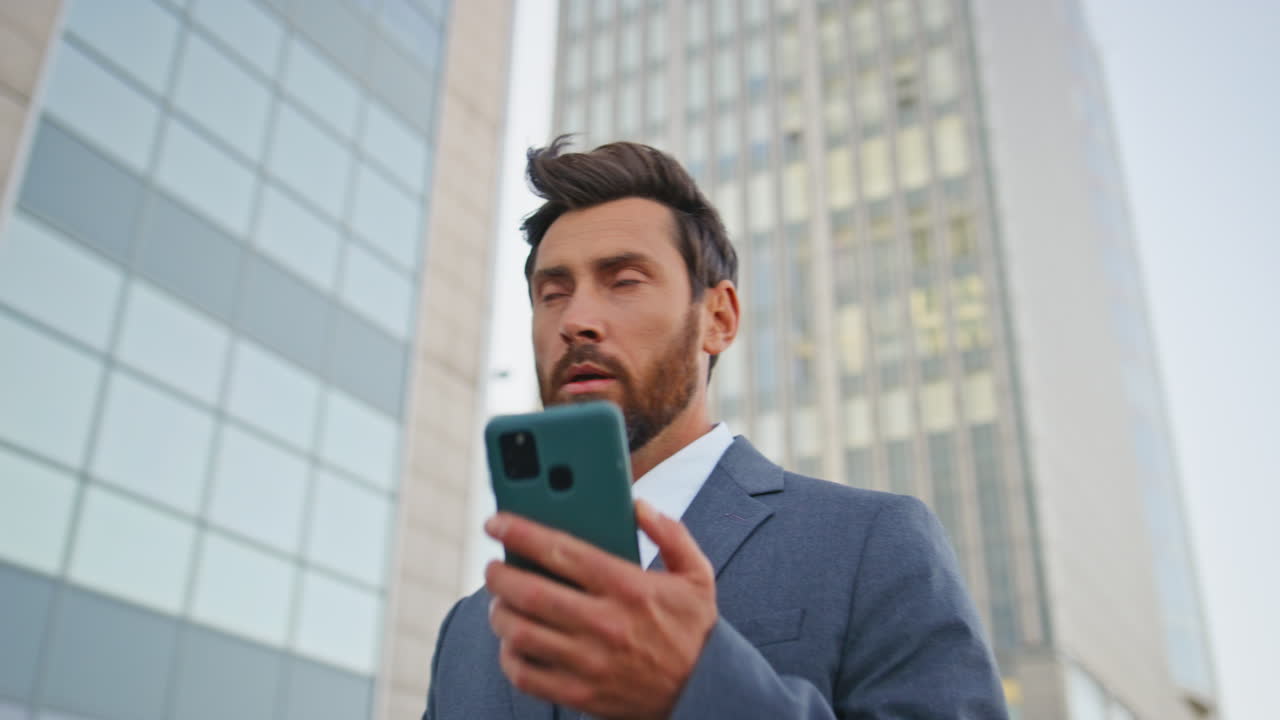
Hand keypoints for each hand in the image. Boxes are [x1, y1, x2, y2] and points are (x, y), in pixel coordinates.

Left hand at [484, 500, 716, 719]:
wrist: (707, 692)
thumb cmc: (694, 630)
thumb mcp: (697, 574)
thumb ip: (670, 533)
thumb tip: (638, 505)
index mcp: (627, 586)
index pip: (561, 550)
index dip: (520, 532)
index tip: (496, 523)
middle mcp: (605, 622)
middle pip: (529, 591)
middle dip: (499, 575)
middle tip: (493, 568)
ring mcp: (590, 661)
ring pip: (520, 632)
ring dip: (499, 614)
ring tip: (500, 603)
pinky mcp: (582, 693)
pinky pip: (526, 674)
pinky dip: (509, 656)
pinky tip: (512, 643)